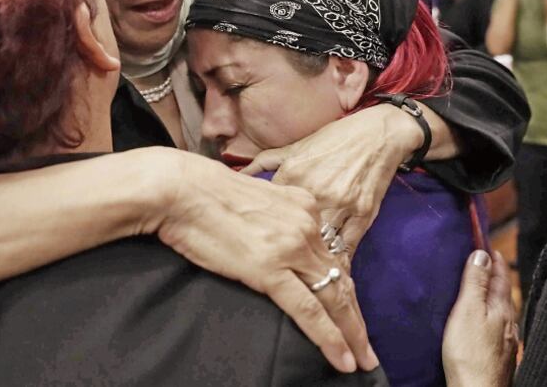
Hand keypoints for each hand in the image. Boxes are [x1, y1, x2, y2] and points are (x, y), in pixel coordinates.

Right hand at [155, 149, 377, 373]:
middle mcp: (305, 224)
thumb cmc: (203, 191)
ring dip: (351, 334)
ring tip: (362, 359)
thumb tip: (272, 236)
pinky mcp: (271, 268)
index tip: (352, 311)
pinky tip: (342, 358)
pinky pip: (309, 311)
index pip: (332, 255)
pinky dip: (330, 338)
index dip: (345, 287)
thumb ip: (273, 215)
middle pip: (340, 278)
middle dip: (356, 317)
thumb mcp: (254, 197)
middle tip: (367, 348)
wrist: (179, 188)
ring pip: (333, 297)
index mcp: (302, 205)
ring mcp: (291, 247)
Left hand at [241, 104, 420, 256]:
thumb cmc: (333, 139)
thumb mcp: (294, 147)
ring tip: (303, 277)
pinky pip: (346, 248)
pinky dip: (336, 263)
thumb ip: (264, 162)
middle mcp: (314, 192)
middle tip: (277, 269)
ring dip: (312, 262)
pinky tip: (328, 273)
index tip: (258, 242)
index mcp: (293, 175)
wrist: (376, 134)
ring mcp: (340, 205)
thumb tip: (238, 175)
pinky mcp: (362, 215)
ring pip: (319, 246)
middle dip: (284, 252)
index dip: (263, 228)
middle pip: (292, 234)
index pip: (269, 212)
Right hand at [442, 250, 516, 386]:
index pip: (500, 275)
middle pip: (502, 291)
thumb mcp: (468, 310)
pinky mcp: (497, 353)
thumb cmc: (469, 353)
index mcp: (501, 308)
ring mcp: (505, 339)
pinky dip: (488, 313)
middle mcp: (508, 322)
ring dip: (490, 293)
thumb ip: (475, 282)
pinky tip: (481, 320)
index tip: (483, 241)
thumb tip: (482, 254)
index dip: (492, 257)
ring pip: (500, 309)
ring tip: (478, 285)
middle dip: (493, 274)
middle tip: (481, 258)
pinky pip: (495, 325)